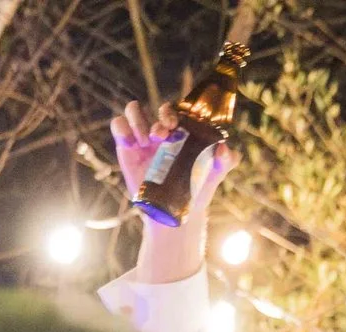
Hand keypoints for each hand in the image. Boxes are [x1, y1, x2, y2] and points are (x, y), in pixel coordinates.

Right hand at [113, 101, 232, 284]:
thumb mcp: (215, 174)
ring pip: (133, 109)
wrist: (175, 209)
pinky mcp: (126, 146)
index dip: (173, 111)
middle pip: (155, 107)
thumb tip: (224, 149)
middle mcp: (162, 130)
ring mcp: (142, 137)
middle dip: (160, 116)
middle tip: (162, 135)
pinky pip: (118, 125)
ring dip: (138, 120)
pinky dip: (122, 128)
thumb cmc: (196, 187)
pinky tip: (131, 144)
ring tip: (145, 142)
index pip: (175, 109)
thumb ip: (227, 161)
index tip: (176, 125)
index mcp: (181, 130)